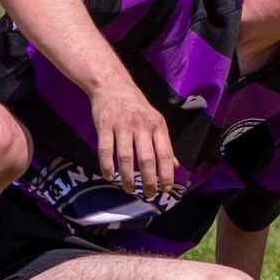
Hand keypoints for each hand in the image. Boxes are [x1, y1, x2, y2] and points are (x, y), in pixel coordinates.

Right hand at [90, 82, 175, 198]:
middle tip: (149, 194)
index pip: (165, 153)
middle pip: (147, 159)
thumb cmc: (137, 106)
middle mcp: (142, 126)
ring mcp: (122, 126)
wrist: (113, 85)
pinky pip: (106, 150)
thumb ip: (164, 144)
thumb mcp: (156, 121)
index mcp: (157, 125)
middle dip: (149, 180)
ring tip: (130, 189)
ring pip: (126, 157)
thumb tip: (175, 165)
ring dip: (127, 177)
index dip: (166, 173)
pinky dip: (107, 166)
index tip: (167, 189)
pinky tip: (109, 176)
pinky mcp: (104, 126)